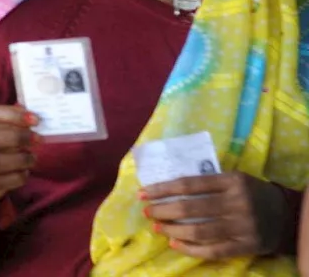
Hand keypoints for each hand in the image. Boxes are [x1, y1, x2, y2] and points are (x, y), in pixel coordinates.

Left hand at [144, 173, 287, 259]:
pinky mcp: (246, 245)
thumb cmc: (251, 193)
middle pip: (190, 208)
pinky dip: (191, 249)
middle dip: (163, 210)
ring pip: (199, 231)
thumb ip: (207, 181)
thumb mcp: (233, 179)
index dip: (163, 189)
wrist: (286, 215)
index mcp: (232, 181)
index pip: (189, 184)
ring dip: (172, 230)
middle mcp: (238, 202)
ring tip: (157, 227)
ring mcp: (243, 226)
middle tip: (147, 212)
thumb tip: (166, 187)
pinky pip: (213, 250)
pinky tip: (174, 244)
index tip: (143, 193)